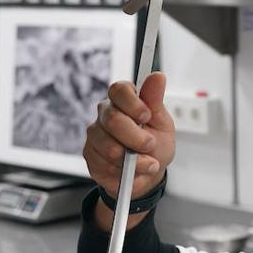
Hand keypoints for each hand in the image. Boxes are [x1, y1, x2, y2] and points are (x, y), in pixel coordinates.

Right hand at [83, 72, 174, 201]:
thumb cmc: (155, 146)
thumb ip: (156, 101)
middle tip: (150, 145)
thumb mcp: (162, 124)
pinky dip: (124, 173)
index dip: (133, 103)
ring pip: (109, 147)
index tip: (146, 116)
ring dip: (134, 160)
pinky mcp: (89, 155)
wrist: (148, 176)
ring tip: (147, 163)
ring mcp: (95, 134)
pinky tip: (131, 171)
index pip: (118, 90)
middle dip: (136, 138)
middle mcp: (105, 114)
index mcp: (123, 100)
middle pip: (113, 120)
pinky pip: (105, 165)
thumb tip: (157, 76)